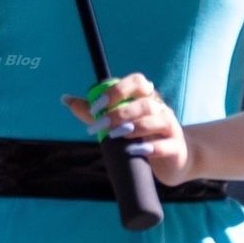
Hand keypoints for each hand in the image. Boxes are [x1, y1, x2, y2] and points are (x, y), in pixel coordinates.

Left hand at [59, 71, 193, 185]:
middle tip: (100, 126)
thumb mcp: (117, 123)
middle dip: (120, 113)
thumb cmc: (143, 138)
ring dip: (134, 127)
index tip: (97, 106)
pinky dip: (151, 147)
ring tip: (116, 136)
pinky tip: (136, 150)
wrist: (174, 160)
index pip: (137, 82)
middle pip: (144, 102)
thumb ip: (94, 113)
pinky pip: (166, 145)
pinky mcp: (176, 148)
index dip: (117, 90)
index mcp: (146, 98)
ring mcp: (171, 128)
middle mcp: (160, 109)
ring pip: (156, 120)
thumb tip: (66, 99)